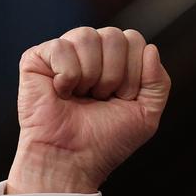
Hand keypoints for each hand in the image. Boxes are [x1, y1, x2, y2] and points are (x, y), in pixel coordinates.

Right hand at [7, 27, 170, 193]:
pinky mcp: (36, 59)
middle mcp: (92, 51)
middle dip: (115, 75)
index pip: (135, 40)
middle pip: (115, 35)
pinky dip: (67, 76)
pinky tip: (61, 92)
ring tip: (82, 96)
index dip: (135, 72)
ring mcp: (64, 53)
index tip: (123, 98)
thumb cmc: (107, 140)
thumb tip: (150, 48)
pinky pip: (61, 47)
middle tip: (101, 98)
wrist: (73, 160)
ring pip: (88, 36)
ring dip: (92, 75)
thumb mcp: (147, 113)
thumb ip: (158, 82)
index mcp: (117, 60)